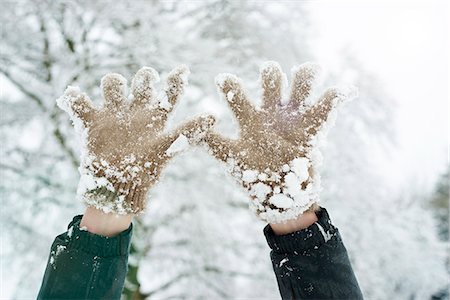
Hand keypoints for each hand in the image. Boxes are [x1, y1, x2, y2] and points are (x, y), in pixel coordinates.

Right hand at [58, 65, 214, 213]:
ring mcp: (112, 114)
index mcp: (155, 118)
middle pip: (140, 82)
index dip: (176, 80)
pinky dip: (75, 99)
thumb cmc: (145, 171)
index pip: (169, 93)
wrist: (116, 189)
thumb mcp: (168, 148)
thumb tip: (214, 116)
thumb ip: (189, 131)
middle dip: (144, 77)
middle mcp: (135, 111)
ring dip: (113, 84)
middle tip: (147, 82)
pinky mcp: (90, 122)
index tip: (183, 70)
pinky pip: (78, 103)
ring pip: (112, 84)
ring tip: (115, 94)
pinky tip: (76, 100)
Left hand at [204, 62, 355, 222]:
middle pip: (272, 82)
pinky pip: (326, 108)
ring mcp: (293, 118)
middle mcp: (271, 112)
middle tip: (270, 76)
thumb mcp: (232, 159)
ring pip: (301, 87)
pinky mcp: (313, 128)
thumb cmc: (253, 176)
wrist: (280, 195)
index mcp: (250, 117)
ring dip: (305, 77)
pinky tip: (345, 91)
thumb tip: (189, 135)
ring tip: (308, 70)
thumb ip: (215, 144)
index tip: (223, 80)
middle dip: (271, 76)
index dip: (231, 86)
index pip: (239, 95)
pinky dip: (337, 97)